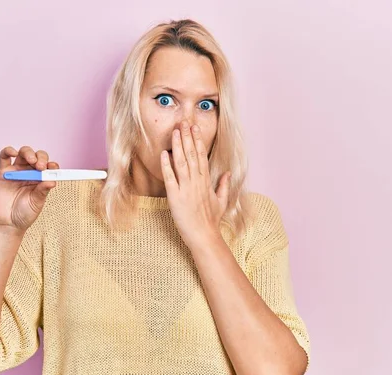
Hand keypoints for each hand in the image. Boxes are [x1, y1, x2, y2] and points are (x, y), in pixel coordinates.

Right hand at [0, 146, 58, 234]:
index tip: (53, 168)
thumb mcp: (37, 203)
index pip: (49, 166)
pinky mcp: (4, 172)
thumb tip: (52, 181)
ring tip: (31, 161)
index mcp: (41, 179)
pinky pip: (4, 157)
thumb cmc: (25, 213)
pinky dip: (8, 151)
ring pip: (23, 153)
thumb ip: (43, 191)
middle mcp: (30, 173)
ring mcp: (17, 171)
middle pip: (37, 156)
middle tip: (40, 167)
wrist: (8, 223)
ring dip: (29, 153)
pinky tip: (13, 153)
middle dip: (41, 158)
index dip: (52, 164)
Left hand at [160, 120, 230, 248]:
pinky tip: (164, 153)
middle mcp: (196, 181)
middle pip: (192, 154)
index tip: (195, 127)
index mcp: (206, 181)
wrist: (204, 235)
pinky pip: (170, 178)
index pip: (202, 156)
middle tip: (184, 122)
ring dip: (178, 146)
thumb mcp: (221, 201)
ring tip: (175, 132)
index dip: (198, 140)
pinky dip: (167, 165)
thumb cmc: (211, 220)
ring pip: (181, 162)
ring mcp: (186, 188)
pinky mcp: (175, 197)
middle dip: (188, 137)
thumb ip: (223, 185)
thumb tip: (227, 173)